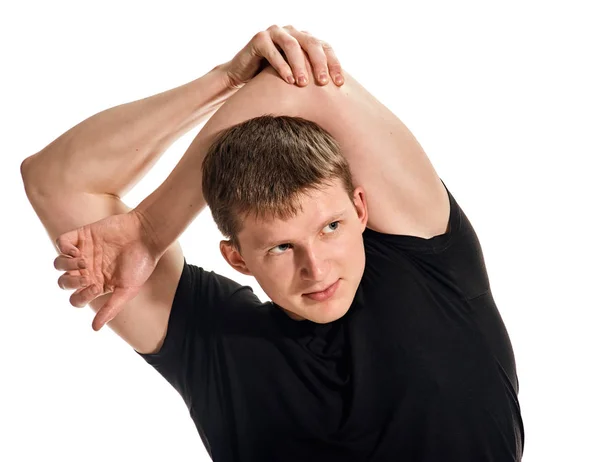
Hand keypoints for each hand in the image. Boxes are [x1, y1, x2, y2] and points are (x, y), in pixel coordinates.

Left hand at [54, 210, 159, 330]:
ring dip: (66, 265)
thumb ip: (111, 308)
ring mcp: (84, 252)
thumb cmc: (140, 263)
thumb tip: (95, 328)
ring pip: (59, 264)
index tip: (96, 287)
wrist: (146, 235)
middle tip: (86, 275)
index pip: (76, 298)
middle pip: (64, 282)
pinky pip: (61, 243)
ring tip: (83, 261)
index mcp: (98, 284)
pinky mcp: (82, 235)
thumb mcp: (127, 289)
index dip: (81, 296)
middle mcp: (88, 270)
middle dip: (71, 282)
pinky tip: (77, 251)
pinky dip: (64, 248)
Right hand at [223, 24, 343, 89]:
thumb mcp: (296, 78)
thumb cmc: (273, 80)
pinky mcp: (259, 39)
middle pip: (311, 43)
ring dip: (299, 65)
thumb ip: (313, 78)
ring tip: (303, 84)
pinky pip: (272, 50)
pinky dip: (281, 65)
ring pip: (292, 45)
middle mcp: (292, 32)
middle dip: (319, 63)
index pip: (325, 48)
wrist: (243, 78)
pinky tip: (288, 80)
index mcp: (304, 39)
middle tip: (323, 83)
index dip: (334, 64)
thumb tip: (338, 96)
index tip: (339, 83)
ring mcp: (275, 33)